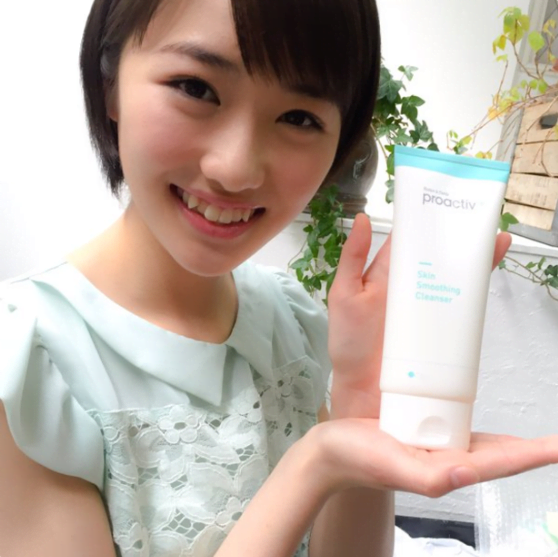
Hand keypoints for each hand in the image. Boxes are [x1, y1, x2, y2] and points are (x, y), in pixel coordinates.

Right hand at [308, 417, 557, 496]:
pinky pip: (452, 423)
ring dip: (510, 437)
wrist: (328, 451)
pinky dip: (471, 417)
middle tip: (556, 439)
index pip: (501, 462)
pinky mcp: (419, 432)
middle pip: (499, 453)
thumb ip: (430, 477)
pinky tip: (475, 407)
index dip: (535, 454)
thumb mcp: (392, 466)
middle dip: (531, 447)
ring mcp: (434, 446)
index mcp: (447, 469)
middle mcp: (446, 459)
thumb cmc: (356, 459)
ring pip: (479, 439)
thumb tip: (468, 474)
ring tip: (535, 431)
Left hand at [327, 214, 511, 418]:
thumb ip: (352, 258)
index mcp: (385, 275)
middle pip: (435, 257)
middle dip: (455, 238)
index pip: (407, 242)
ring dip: (472, 259)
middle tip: (478, 217)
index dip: (422, 222)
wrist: (365, 389)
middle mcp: (408, 288)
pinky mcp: (438, 328)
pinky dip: (475, 290)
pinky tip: (489, 273)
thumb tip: (361, 218)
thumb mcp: (343, 294)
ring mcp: (425, 307)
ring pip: (451, 277)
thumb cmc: (348, 342)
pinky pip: (459, 306)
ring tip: (495, 239)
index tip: (442, 201)